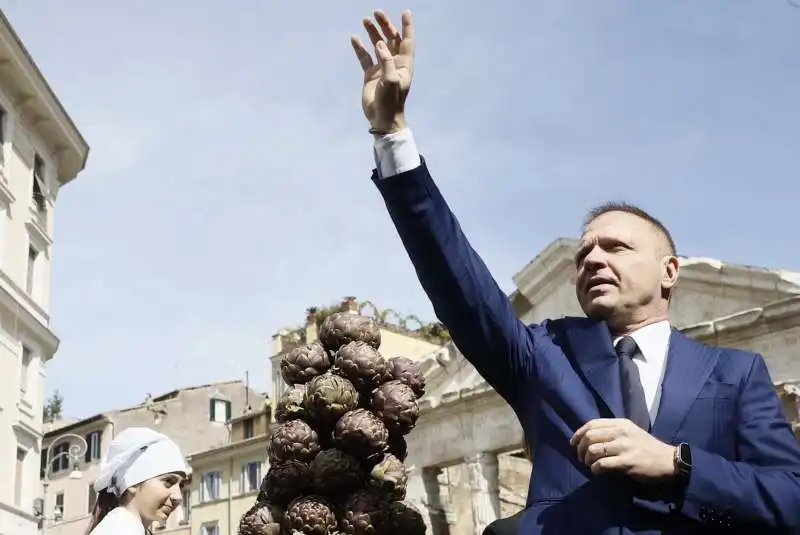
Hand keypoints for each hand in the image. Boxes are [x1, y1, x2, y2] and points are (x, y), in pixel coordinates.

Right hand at [351, 9, 414, 134]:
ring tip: (365, 20)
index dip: (407, 26)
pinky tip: (355, 38)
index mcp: (404, 64)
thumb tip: (379, 44)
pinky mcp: (370, 74)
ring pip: (376, 45)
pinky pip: (364, 57)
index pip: (407, 41)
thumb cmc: (391, 101)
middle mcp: (394, 63)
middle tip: (377, 13)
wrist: (382, 118)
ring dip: (372, 33)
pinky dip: (360, 48)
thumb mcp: (392, 80)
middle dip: (385, 25)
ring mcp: (381, 68)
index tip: (405, 12)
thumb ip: (386, 61)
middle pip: (391, 39)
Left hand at [570, 418, 676, 483]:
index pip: (591, 424)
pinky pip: (603, 464)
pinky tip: (598, 471)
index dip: (578, 434)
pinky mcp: (627, 461)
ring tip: (590, 465)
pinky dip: (595, 469)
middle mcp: (621, 432)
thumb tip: (588, 437)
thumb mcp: (630, 432)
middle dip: (580, 449)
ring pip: (593, 450)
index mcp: (620, 423)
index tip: (574, 443)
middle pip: (589, 437)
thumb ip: (612, 431)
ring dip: (587, 460)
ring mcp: (624, 446)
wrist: (668, 460)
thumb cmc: (646, 447)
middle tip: (581, 458)